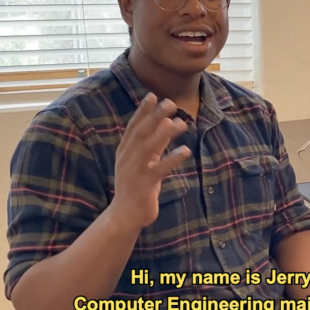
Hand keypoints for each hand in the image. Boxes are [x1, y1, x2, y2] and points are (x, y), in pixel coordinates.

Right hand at [110, 92, 190, 229]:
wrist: (125, 215)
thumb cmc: (136, 184)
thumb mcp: (143, 161)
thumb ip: (153, 143)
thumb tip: (164, 121)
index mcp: (125, 151)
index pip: (133, 127)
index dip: (143, 111)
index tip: (153, 95)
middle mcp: (127, 158)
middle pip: (142, 133)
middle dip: (155, 116)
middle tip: (169, 102)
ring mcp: (134, 171)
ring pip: (149, 148)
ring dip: (164, 134)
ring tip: (179, 122)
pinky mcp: (144, 185)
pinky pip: (159, 170)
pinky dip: (172, 159)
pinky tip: (185, 150)